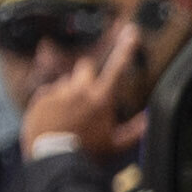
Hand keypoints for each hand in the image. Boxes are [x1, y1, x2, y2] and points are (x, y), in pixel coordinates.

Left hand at [22, 21, 153, 159]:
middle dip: (88, 75)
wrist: (54, 160)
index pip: (117, 67)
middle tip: (88, 95)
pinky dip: (52, 101)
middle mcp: (80, 90)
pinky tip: (55, 118)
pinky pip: (48, 92)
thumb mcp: (117, 145)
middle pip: (85, 66)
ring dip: (69, 91)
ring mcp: (59, 92)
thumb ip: (136, 130)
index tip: (132, 31)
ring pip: (66, 81)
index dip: (126, 48)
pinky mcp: (41, 98)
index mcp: (102, 99)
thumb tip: (150, 118)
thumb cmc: (88, 153)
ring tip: (68, 115)